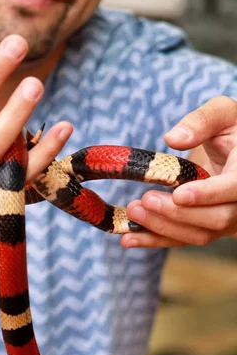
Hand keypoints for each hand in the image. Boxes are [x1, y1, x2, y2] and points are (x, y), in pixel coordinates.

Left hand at [121, 96, 236, 247]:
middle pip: (216, 218)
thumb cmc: (231, 129)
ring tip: (132, 212)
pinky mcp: (207, 229)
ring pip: (199, 234)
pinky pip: (183, 240)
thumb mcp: (223, 113)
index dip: (208, 195)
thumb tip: (173, 138)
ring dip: (162, 228)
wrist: (236, 153)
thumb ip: (202, 121)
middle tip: (144, 200)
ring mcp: (227, 220)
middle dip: (177, 213)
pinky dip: (155, 240)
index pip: (235, 188)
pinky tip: (128, 238)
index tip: (179, 194)